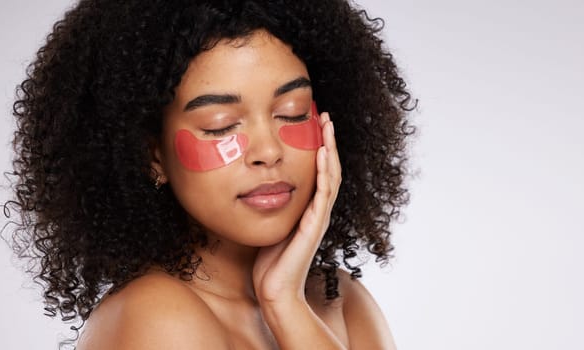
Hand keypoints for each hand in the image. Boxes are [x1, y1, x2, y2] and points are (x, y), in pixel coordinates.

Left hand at [252, 111, 340, 304]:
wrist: (276, 292)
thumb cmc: (269, 264)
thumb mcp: (269, 226)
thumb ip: (268, 208)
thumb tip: (253, 188)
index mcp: (308, 210)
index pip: (319, 172)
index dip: (319, 147)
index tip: (314, 123)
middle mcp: (318, 211)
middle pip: (329, 168)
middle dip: (328, 140)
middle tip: (326, 115)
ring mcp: (319, 218)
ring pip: (330, 175)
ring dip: (330, 148)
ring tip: (327, 125)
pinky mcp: (314, 226)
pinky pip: (323, 193)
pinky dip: (324, 171)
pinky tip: (322, 152)